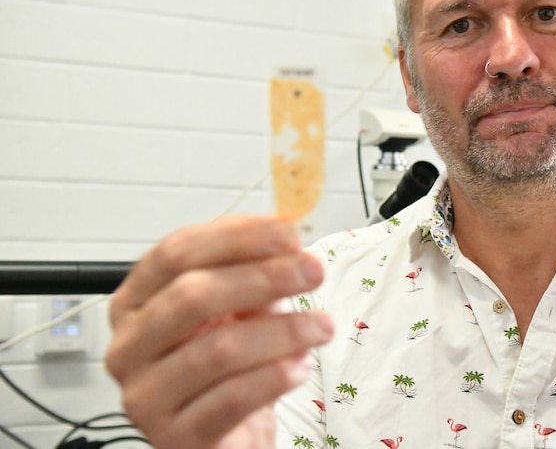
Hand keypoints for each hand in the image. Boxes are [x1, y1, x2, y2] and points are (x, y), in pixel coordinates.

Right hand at [106, 215, 332, 448]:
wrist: (224, 435)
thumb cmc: (228, 366)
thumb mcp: (238, 308)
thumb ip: (253, 271)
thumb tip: (287, 239)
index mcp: (136, 301)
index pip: (176, 252)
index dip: (235, 237)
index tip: (286, 232)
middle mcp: (129, 346)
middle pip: (192, 295)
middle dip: (264, 278)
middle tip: (312, 272)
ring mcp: (144, 394)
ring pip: (218, 350)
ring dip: (283, 331)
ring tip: (321, 326)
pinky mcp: (173, 436)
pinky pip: (231, 399)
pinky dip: (274, 377)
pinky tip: (300, 366)